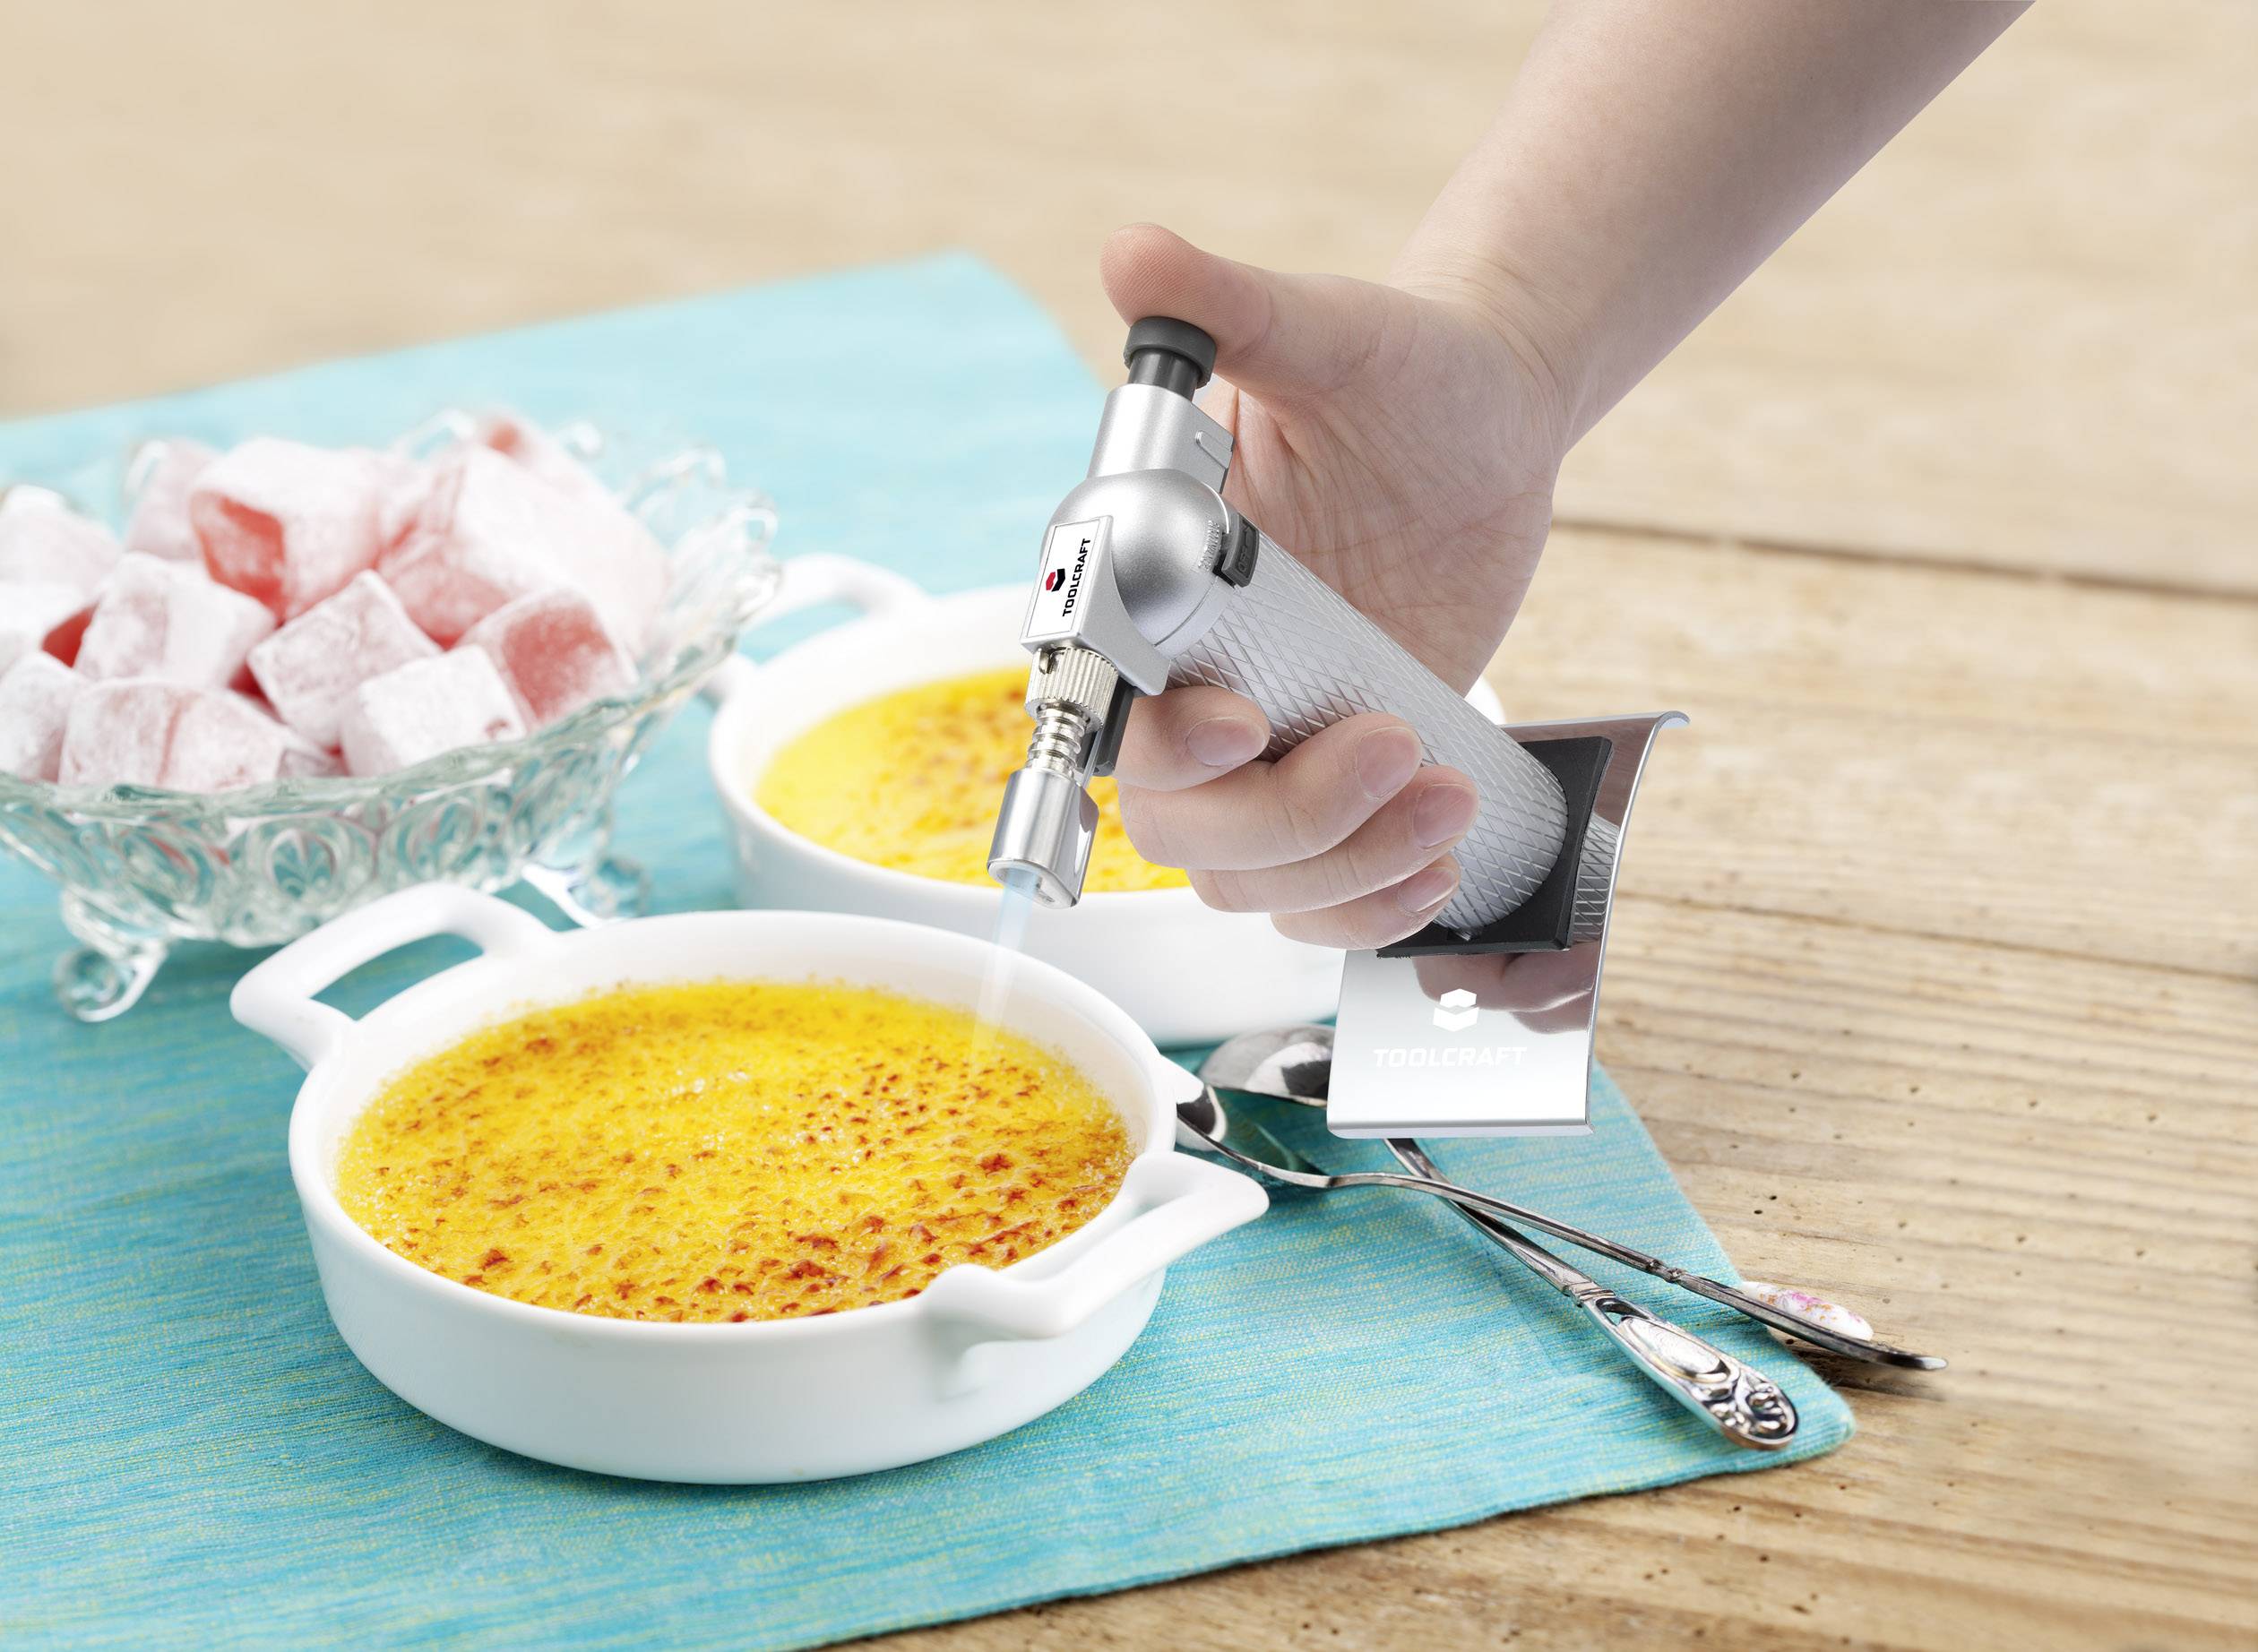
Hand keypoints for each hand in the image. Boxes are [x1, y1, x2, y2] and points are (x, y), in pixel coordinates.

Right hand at [1103, 223, 1569, 948]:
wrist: (1489, 419)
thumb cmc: (1402, 372)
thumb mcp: (1329, 334)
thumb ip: (1234, 305)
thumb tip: (1137, 257)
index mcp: (1156, 585)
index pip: (1108, 700)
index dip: (1165, 736)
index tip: (1250, 716)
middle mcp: (1192, 679)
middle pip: (1177, 820)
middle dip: (1285, 814)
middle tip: (1390, 747)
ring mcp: (1264, 746)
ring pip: (1245, 878)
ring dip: (1344, 864)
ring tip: (1443, 798)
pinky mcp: (1332, 785)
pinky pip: (1314, 895)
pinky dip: (1365, 904)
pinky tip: (1433, 865)